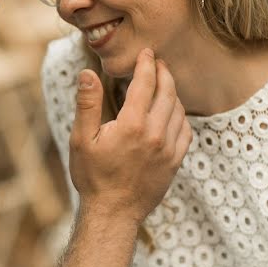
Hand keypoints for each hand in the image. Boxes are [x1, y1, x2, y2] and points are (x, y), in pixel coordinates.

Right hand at [69, 48, 190, 223]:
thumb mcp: (82, 139)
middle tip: (158, 62)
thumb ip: (87, 104)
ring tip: (163, 84)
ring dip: (172, 93)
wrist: (113, 213)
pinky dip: (180, 116)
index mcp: (132, 125)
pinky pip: (185, 130)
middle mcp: (156, 134)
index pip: (146, 83)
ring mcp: (169, 149)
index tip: (146, 53)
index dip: (146, 64)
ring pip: (179, 110)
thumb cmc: (93, 177)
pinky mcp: (175, 162)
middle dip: (163, 73)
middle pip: (168, 92)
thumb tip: (88, 73)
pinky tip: (171, 112)